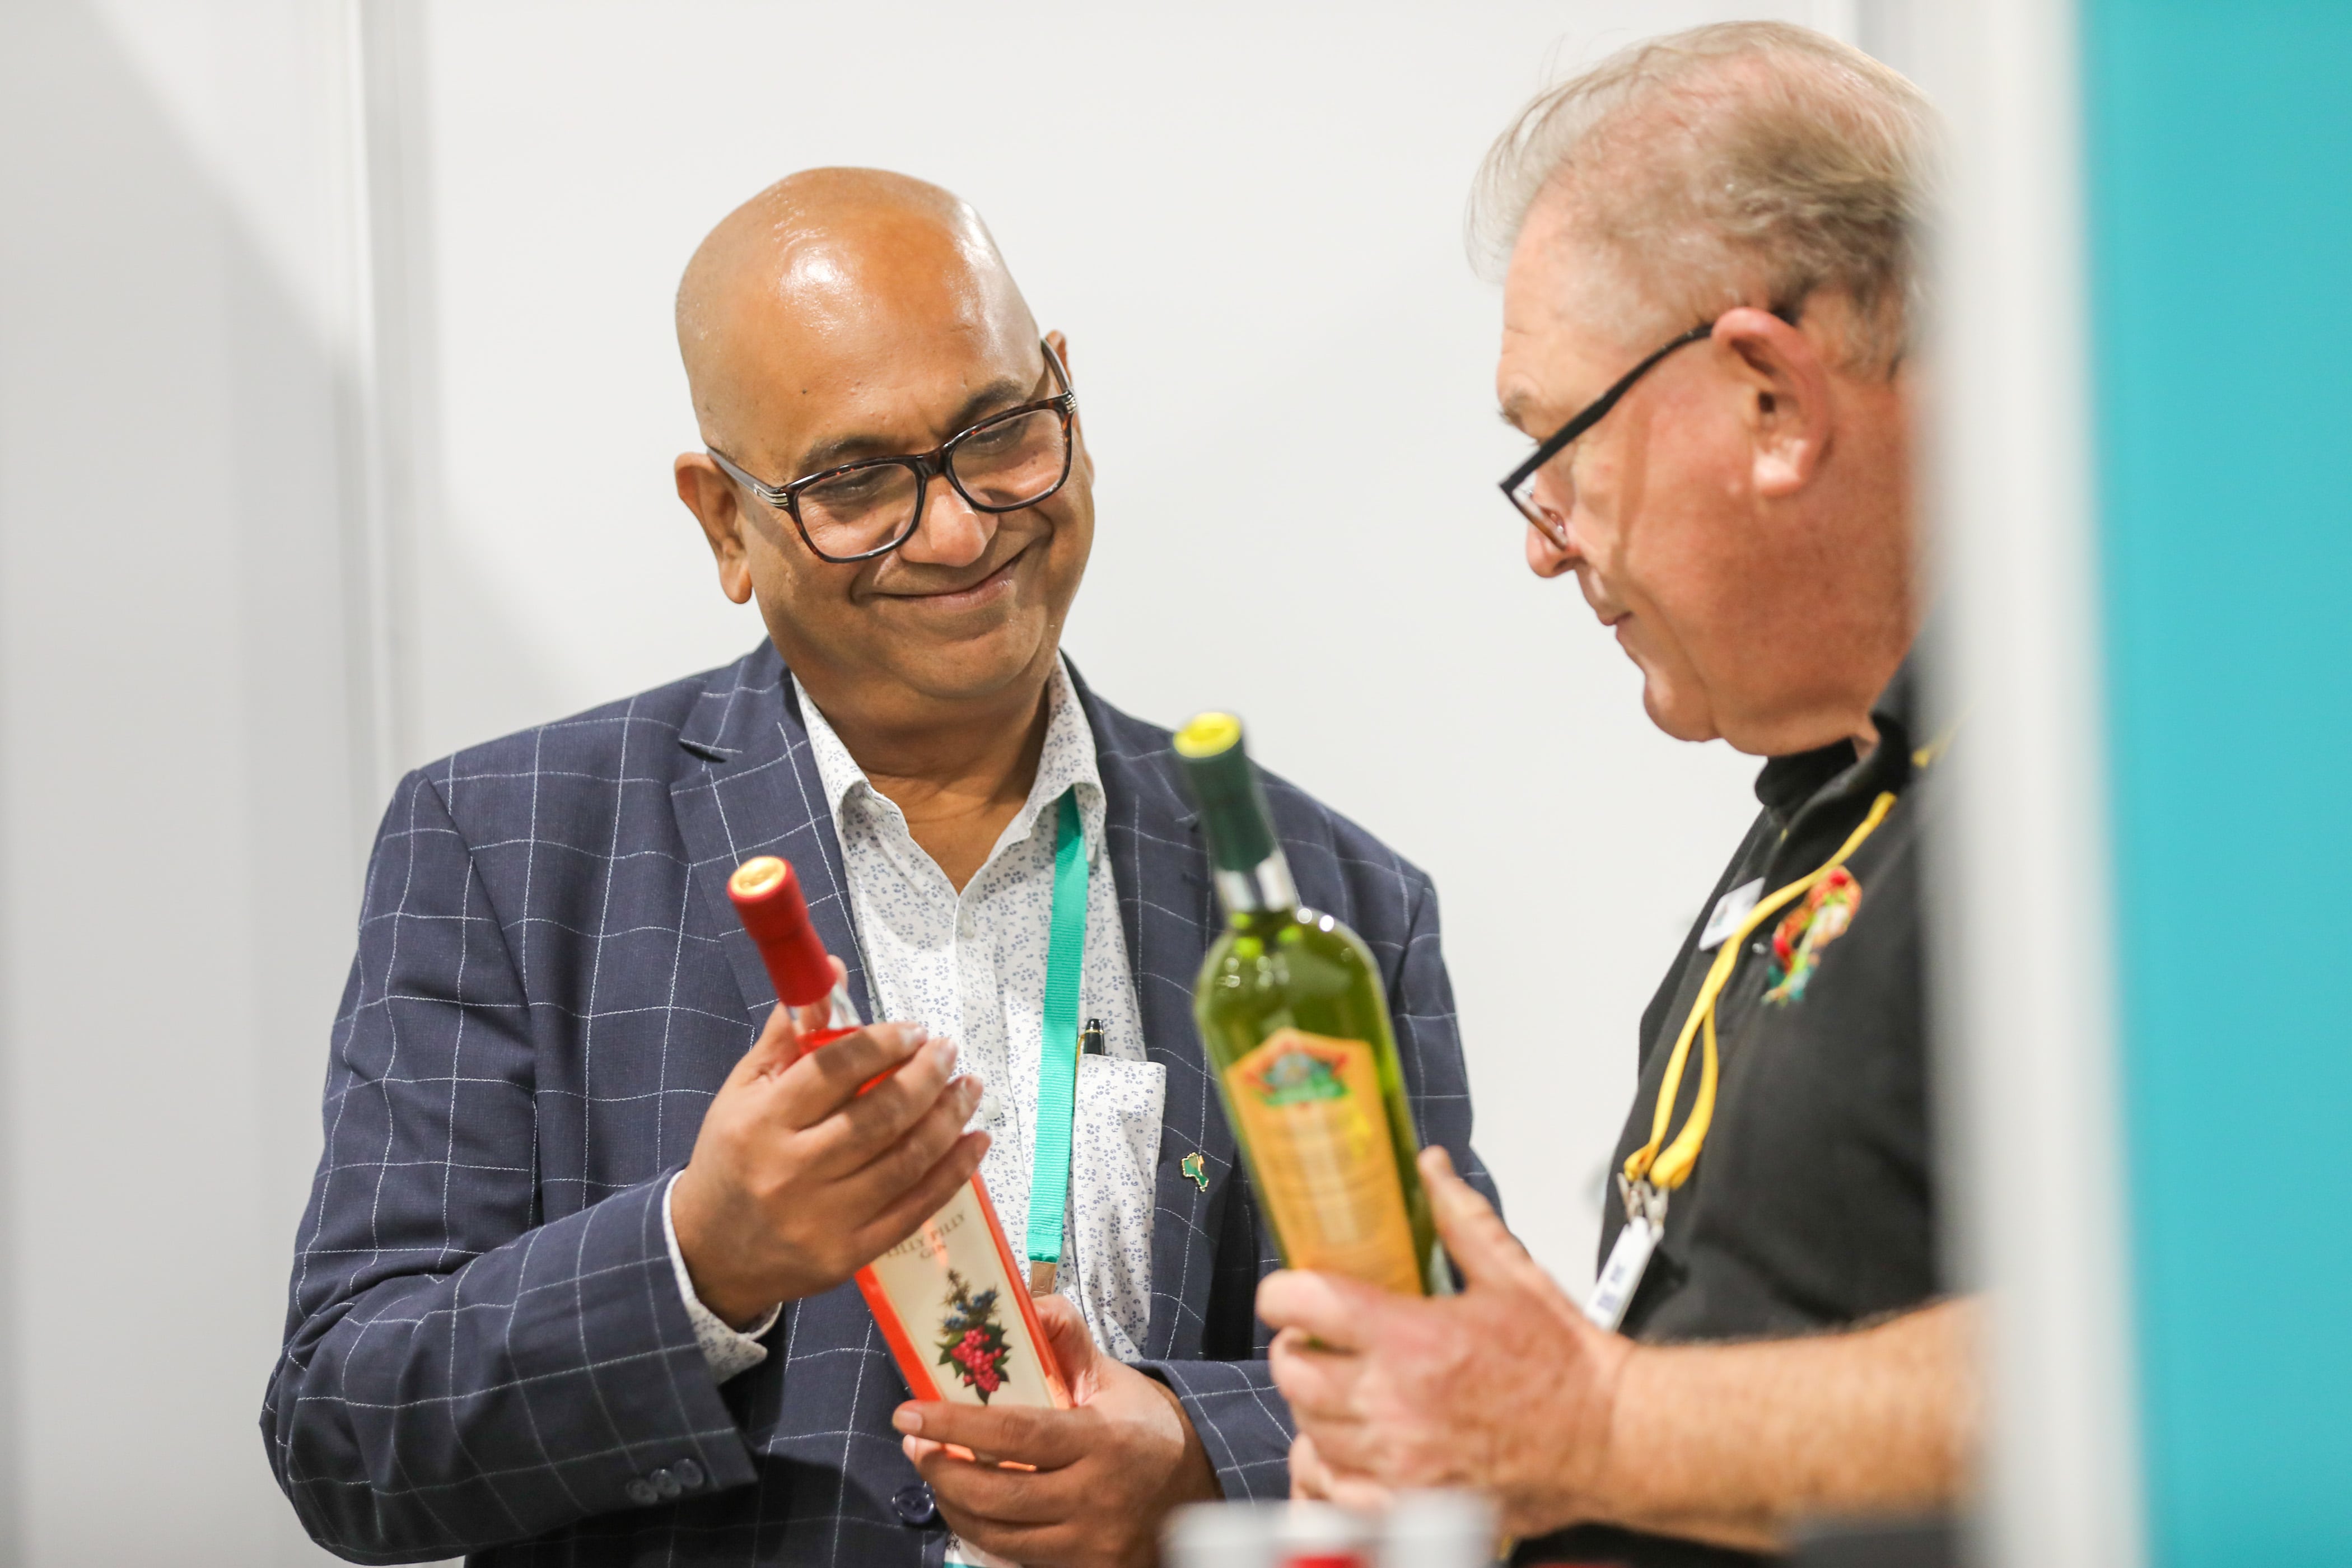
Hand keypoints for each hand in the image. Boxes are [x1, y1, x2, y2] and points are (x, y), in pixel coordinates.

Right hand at [670, 961, 989, 1325]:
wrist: (710, 1253)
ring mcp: (823, 1219)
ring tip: (969, 1088)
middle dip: (926, 1077)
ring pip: (905, 1161)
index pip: (833, 1071)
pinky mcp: (848, 1254)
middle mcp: (791, 1171)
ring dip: (948, 1119)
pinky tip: (974, 1142)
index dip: (882, 1044)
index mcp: (761, 1123)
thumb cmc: (733, 1157)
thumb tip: (831, 969)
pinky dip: (953, 1173)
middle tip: (948, 1052)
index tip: (914, 1030)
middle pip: (878, 1116)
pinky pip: (914, 1209)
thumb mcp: (743, 1091)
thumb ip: (791, 1033)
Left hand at [894, 1293, 1220, 1566]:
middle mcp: (1095, 1497)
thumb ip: (1068, 1339)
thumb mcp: (1113, 1378)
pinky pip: (1017, 1559)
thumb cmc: (1145, 1426)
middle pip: (997, 1494)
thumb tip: (1028, 1304)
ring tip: (934, 1471)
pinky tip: (969, 1505)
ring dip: (953, 1503)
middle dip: (941, 1469)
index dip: (956, 1423)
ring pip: (998, 1535)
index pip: (1015, 1432)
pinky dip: (983, 1532)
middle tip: (913, 1443)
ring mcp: (1090, 1542)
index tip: (909, 1412)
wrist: (1200, 1487)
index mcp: (1101, 1440)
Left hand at [1260, 1146, 1633, 1538]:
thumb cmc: (1565, 1365)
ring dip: (1314, 1404)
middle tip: (1317, 1340)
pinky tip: (1354, 1444)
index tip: (1289, 1292)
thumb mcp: (1511, 1276)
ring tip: (1341, 1389)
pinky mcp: (1408, 1506)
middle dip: (1294, 1348)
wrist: (1610, 1440)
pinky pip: (1332, 1489)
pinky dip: (1331, 1465)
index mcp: (1414, 1339)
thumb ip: (1459, 1218)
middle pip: (1293, 1369)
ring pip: (1307, 1428)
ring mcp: (1397, 1462)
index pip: (1304, 1304)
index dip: (1283, 1291)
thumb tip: (1430, 1167)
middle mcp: (1395, 1403)